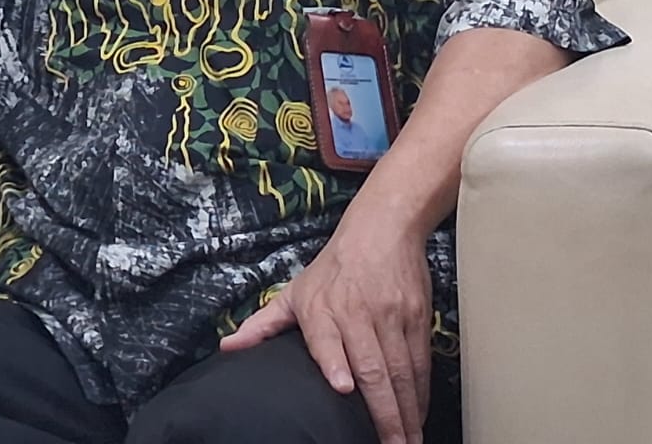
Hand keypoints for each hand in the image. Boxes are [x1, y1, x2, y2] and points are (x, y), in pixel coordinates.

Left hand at [221, 222, 432, 443]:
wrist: (382, 229)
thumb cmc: (334, 267)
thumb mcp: (295, 291)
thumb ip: (263, 324)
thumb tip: (228, 347)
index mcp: (322, 308)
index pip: (328, 337)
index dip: (335, 362)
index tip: (342, 387)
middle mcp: (358, 313)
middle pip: (373, 366)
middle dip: (384, 413)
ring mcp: (392, 316)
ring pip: (402, 371)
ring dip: (408, 412)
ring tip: (408, 443)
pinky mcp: (418, 318)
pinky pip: (421, 363)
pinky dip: (422, 394)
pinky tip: (419, 416)